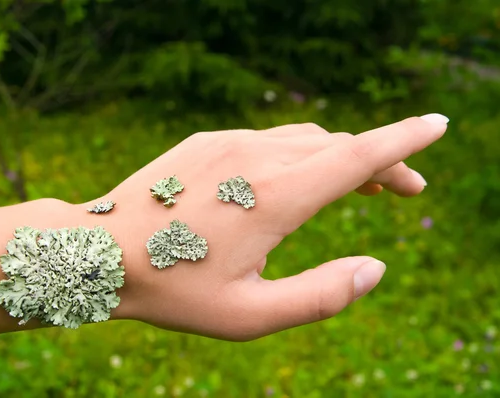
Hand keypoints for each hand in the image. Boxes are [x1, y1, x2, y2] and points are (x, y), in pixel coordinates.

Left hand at [78, 114, 447, 340]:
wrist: (98, 254)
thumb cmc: (173, 290)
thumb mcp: (250, 315)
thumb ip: (321, 296)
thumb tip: (376, 269)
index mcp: (275, 198)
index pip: (359, 157)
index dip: (405, 141)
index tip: (439, 126)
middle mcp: (256, 157)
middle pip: (339, 146)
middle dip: (381, 162)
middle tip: (403, 190)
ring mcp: (228, 143)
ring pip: (306, 139)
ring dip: (341, 158)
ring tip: (361, 187)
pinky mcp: (206, 142)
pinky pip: (269, 139)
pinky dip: (301, 153)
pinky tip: (297, 178)